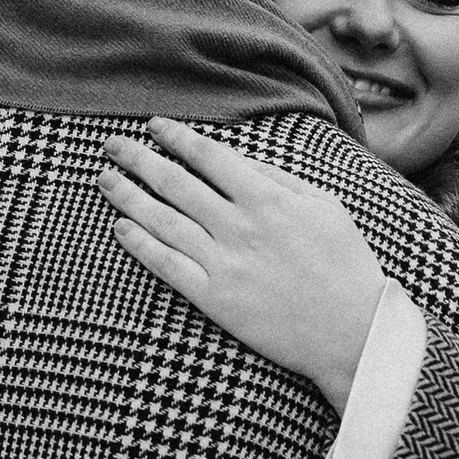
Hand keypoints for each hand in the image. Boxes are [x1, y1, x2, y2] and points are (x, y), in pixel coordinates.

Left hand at [96, 119, 388, 409]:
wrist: (354, 332)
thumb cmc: (345, 265)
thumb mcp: (325, 206)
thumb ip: (280, 179)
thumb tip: (240, 158)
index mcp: (268, 199)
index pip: (210, 156)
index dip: (176, 138)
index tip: (153, 126)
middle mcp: (240, 226)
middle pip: (176, 183)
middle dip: (138, 159)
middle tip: (111, 144)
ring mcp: (224, 263)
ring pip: (163, 221)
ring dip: (128, 197)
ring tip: (104, 179)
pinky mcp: (215, 299)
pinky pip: (167, 266)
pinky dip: (140, 245)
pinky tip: (121, 228)